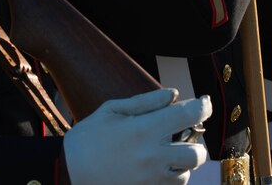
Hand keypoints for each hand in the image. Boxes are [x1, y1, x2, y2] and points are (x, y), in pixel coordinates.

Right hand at [63, 88, 210, 184]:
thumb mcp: (113, 109)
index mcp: (144, 130)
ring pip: (186, 175)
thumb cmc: (88, 137)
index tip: (204, 102)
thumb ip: (147, 101)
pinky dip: (171, 179)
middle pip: (196, 153)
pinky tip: (158, 170)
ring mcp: (150, 180)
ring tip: (166, 155)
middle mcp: (152, 156)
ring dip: (183, 164)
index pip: (189, 115)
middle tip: (183, 136)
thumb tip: (174, 95)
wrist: (67, 172)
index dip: (203, 106)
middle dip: (195, 142)